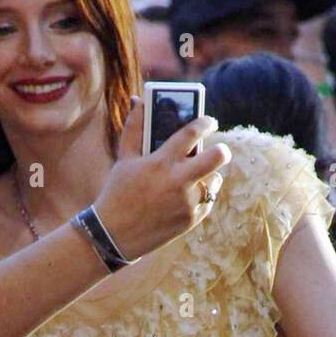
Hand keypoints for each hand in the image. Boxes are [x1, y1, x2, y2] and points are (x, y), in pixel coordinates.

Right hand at [94, 102, 230, 259]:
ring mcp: (186, 202)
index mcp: (161, 162)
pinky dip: (203, 195)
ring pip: (216, 181)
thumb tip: (138, 100)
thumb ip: (134, 128)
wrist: (113, 235)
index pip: (193, 133)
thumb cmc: (117, 193)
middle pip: (218, 157)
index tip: (209, 121)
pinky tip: (190, 195)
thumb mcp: (123, 159)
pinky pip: (208, 201)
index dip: (205, 122)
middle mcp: (178, 181)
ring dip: (210, 176)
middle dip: (222, 150)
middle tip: (218, 149)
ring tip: (198, 176)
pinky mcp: (190, 220)